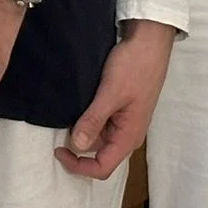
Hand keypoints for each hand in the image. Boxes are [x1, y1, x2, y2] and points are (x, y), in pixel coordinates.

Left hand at [55, 19, 174, 179]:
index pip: (102, 168)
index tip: (57, 149)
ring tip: (66, 114)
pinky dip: (89, 118)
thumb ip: (94, 120)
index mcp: (129, 137)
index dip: (78, 166)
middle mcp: (128, 134)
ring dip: (83, 130)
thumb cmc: (134, 66)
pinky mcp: (122, 107)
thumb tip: (76, 146)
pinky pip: (103, 122)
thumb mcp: (110, 92)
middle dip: (78, 148)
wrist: (150, 39)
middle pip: (99, 155)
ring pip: (100, 137)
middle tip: (57, 131)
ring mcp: (125, 120)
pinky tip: (77, 105)